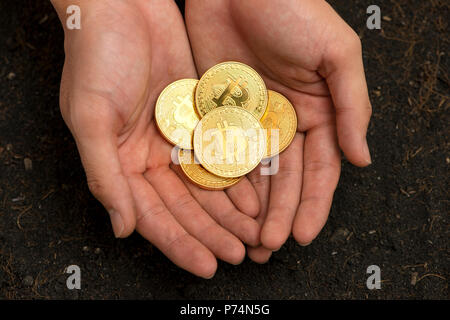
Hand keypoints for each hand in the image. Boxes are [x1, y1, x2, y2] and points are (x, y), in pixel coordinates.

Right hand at [52, 0, 260, 277]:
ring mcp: (177, 138)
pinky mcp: (198, 117)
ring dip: (231, 211)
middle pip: (187, 206)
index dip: (181, 243)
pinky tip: (257, 196)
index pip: (155, 216)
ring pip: (208, 185)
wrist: (122, 7)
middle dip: (214, 233)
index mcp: (121, 164)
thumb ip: (105, 176)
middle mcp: (150, 157)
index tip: (209, 264)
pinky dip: (239, 175)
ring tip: (255, 234)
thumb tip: (122, 228)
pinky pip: (222, 153)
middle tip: (240, 254)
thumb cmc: (96, 58)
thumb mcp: (91, 119)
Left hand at [186, 0, 371, 261]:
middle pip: (283, 180)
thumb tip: (362, 158)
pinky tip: (221, 207)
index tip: (301, 234)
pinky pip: (221, 154)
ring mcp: (250, 120)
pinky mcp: (219, 113)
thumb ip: (353, 106)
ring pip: (252, 174)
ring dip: (250, 208)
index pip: (318, 170)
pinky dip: (222, 181)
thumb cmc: (293, 10)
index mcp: (317, 113)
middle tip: (267, 246)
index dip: (312, 204)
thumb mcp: (337, 54)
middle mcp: (284, 122)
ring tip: (244, 238)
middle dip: (277, 214)